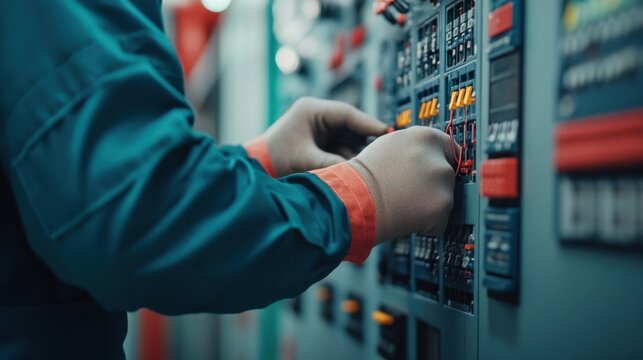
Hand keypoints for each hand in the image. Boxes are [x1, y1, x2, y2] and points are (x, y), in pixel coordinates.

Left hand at [251, 97, 388, 176]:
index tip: (387, 132)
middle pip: (351, 124)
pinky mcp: (319, 138)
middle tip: (383, 150)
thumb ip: (334, 163)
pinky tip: (354, 166)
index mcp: (311, 110)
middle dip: (365, 139)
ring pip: (348, 136)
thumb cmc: (277, 160)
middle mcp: (317, 115)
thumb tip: (358, 170)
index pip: (347, 114)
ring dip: (356, 150)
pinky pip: (341, 144)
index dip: (369, 123)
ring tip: (367, 164)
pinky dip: (347, 155)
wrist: (259, 167)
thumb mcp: (307, 161)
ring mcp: (318, 126)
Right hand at [348, 126, 457, 242]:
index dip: (440, 160)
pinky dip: (426, 224)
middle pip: (447, 174)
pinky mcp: (441, 207)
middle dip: (432, 185)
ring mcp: (442, 183)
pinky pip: (439, 220)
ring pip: (444, 197)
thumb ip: (414, 147)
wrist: (354, 201)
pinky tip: (405, 217)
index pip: (449, 147)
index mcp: (425, 137)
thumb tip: (426, 153)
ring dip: (428, 204)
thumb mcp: (390, 146)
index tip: (433, 170)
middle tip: (407, 190)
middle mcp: (438, 158)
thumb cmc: (364, 176)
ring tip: (402, 203)